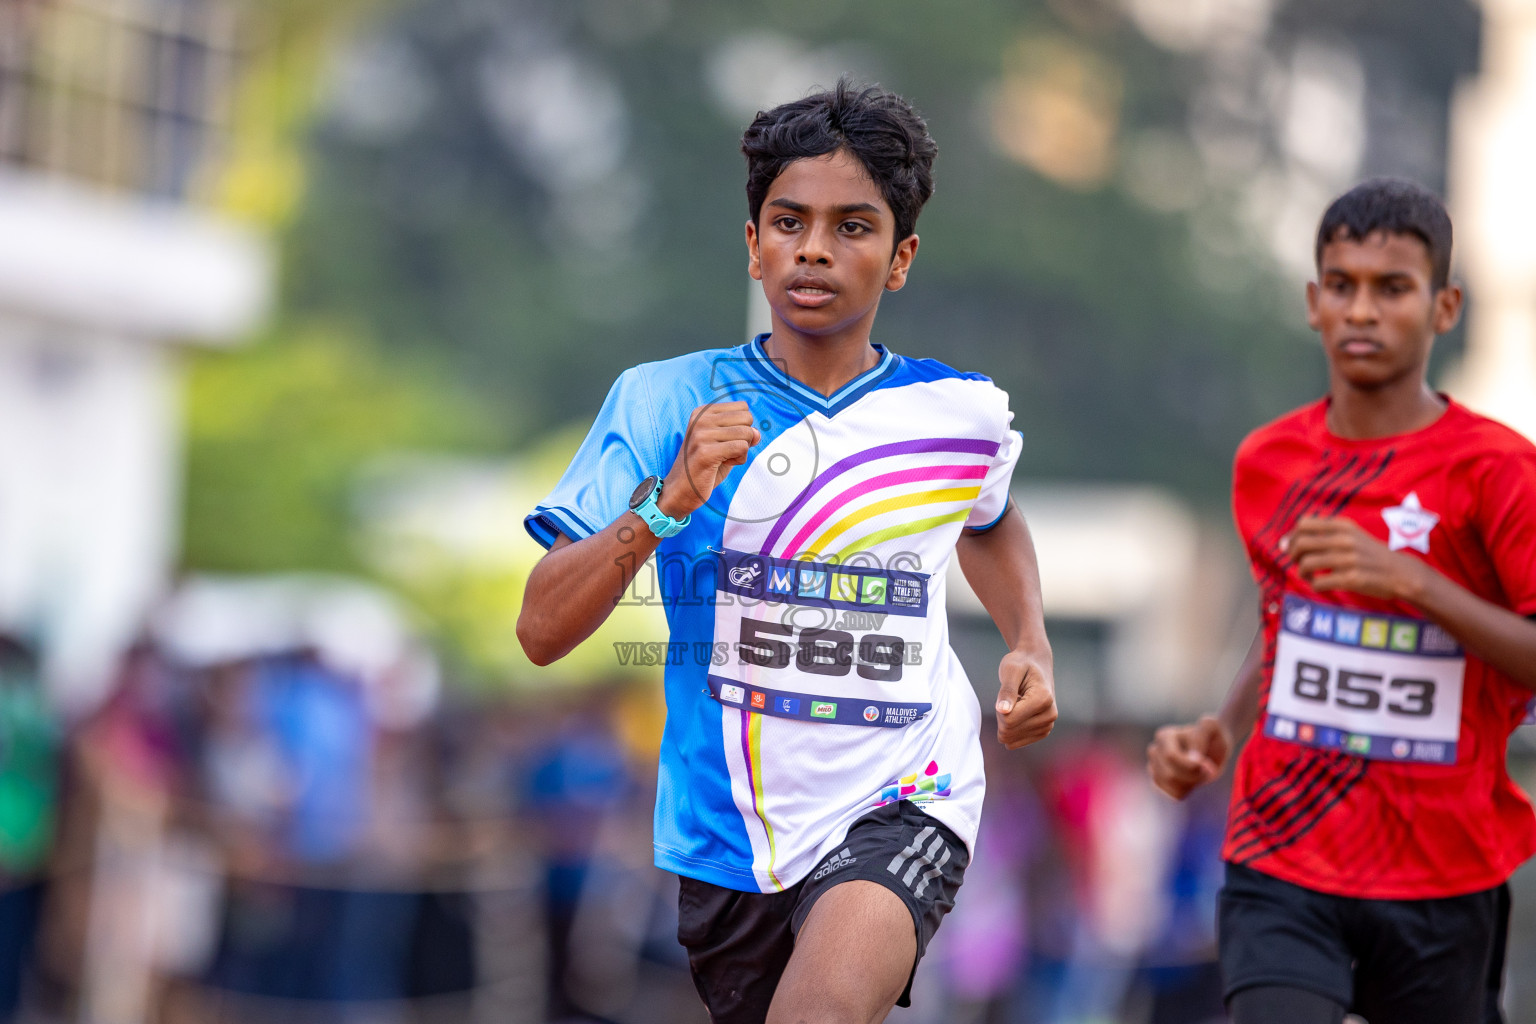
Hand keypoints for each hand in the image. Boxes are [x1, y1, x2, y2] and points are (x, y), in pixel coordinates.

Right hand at [661, 402, 760, 516]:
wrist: (682, 489)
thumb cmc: (706, 466)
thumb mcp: (726, 444)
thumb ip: (743, 434)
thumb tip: (758, 434)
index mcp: (703, 412)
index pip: (743, 408)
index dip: (742, 427)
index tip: (724, 441)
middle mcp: (700, 419)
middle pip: (747, 419)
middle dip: (744, 438)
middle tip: (725, 452)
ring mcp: (701, 434)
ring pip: (747, 434)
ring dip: (741, 452)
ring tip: (722, 459)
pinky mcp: (706, 452)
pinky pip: (742, 448)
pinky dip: (739, 460)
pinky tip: (721, 464)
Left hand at [995, 649, 1056, 749]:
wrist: (1036, 663)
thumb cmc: (1021, 664)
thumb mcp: (1010, 670)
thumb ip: (1006, 691)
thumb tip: (1003, 711)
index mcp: (1043, 699)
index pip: (1009, 720)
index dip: (999, 709)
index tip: (1005, 695)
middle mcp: (1050, 715)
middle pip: (1009, 731)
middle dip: (1001, 717)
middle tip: (1009, 699)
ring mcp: (1048, 725)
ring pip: (1011, 738)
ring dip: (1006, 722)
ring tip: (1015, 704)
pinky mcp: (1043, 731)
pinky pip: (1016, 742)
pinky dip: (1011, 729)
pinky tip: (1018, 713)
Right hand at [1147, 715, 1230, 799]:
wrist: (1213, 748)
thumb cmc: (1212, 736)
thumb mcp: (1212, 728)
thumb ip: (1200, 737)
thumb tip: (1191, 758)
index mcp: (1164, 736)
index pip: (1170, 757)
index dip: (1192, 766)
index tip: (1209, 765)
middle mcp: (1155, 751)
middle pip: (1169, 775)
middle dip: (1193, 777)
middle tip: (1209, 770)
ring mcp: (1154, 767)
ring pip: (1169, 786)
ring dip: (1191, 784)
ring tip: (1201, 775)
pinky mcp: (1159, 782)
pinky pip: (1171, 795)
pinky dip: (1187, 792)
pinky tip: (1193, 782)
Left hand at [1283, 516, 1426, 601]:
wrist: (1401, 573)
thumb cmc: (1370, 554)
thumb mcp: (1351, 535)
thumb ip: (1323, 535)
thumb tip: (1284, 543)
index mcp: (1343, 526)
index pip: (1304, 524)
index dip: (1292, 536)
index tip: (1293, 547)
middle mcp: (1345, 540)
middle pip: (1301, 543)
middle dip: (1293, 555)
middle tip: (1298, 563)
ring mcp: (1349, 559)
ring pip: (1306, 564)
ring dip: (1302, 572)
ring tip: (1308, 576)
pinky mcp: (1352, 579)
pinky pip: (1319, 582)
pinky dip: (1314, 585)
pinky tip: (1319, 585)